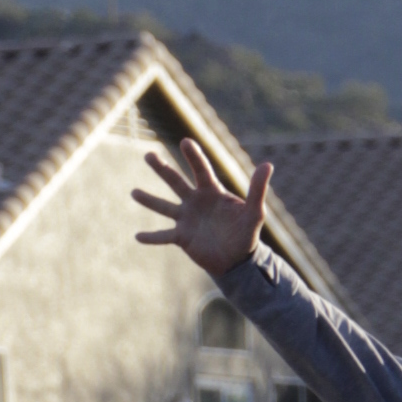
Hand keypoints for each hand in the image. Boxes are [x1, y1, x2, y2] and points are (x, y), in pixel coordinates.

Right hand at [132, 136, 271, 276]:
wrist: (238, 259)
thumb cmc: (246, 232)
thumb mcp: (254, 212)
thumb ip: (257, 189)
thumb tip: (268, 165)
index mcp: (212, 192)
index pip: (200, 170)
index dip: (194, 156)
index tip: (185, 141)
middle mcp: (196, 202)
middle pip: (176, 182)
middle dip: (162, 169)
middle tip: (148, 155)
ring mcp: (187, 219)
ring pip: (164, 207)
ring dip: (149, 200)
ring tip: (133, 192)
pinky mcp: (182, 238)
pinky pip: (164, 236)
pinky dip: (151, 237)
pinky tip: (137, 237)